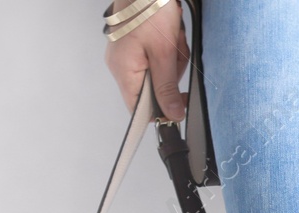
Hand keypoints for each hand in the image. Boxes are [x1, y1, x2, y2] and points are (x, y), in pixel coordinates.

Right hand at [104, 0, 187, 119]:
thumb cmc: (150, 11)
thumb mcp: (164, 53)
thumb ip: (167, 87)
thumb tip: (172, 114)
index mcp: (124, 70)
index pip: (138, 109)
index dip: (159, 112)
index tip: (177, 106)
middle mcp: (121, 65)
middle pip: (152, 90)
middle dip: (171, 76)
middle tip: (176, 55)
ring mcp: (127, 55)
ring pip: (158, 74)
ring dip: (173, 60)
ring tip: (173, 39)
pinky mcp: (135, 46)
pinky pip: (156, 60)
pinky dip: (168, 51)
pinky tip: (171, 37)